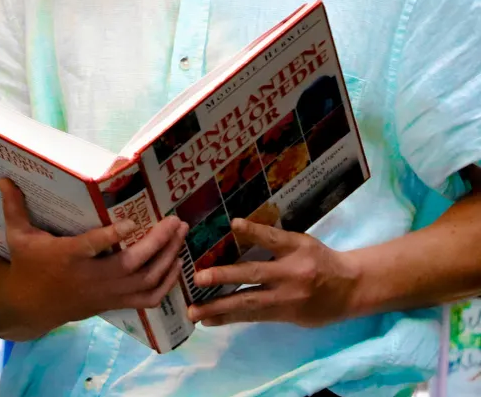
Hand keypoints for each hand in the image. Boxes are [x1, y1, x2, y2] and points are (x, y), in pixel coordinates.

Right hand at [0, 178, 188, 333]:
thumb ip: (15, 208)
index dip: (112, 236)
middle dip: (157, 243)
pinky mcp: (114, 302)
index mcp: (67, 258)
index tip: (132, 221)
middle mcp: (90, 277)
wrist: (30, 307)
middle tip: (175, 221)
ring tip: (181, 235)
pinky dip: (167, 284)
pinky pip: (148, 299)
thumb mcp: (18, 236)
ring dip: (168, 259)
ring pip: (145, 281)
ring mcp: (105, 293)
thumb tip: (5, 179)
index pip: (92, 247)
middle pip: (131, 264)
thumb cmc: (26, 265)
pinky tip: (177, 265)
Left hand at [187, 217, 360, 327]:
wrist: (350, 288)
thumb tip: (233, 232)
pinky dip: (231, 318)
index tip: (233, 224)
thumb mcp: (301, 242)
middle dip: (225, 276)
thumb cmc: (318, 259)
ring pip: (250, 303)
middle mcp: (292, 272)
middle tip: (198, 278)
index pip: (273, 238)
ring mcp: (288, 297)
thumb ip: (273, 240)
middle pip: (255, 273)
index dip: (254, 231)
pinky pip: (254, 317)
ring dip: (219, 308)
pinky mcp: (287, 315)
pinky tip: (210, 320)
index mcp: (297, 248)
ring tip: (195, 312)